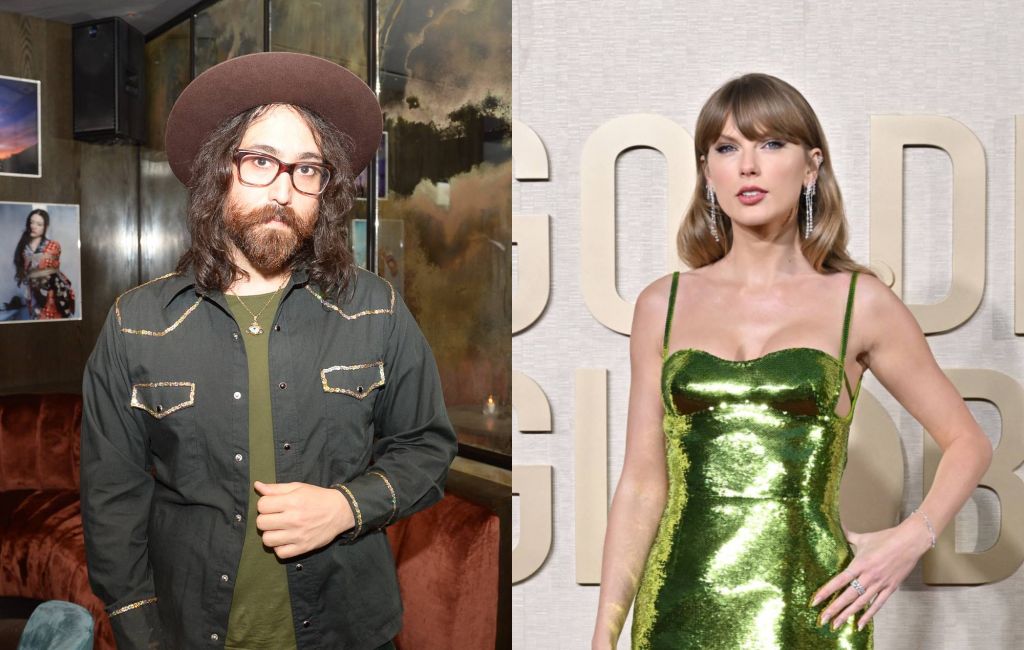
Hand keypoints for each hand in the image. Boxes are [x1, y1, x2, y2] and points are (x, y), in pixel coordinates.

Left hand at [254, 481, 354, 558]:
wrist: (340, 511)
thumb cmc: (317, 497)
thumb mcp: (298, 488)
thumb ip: (276, 488)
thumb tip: (257, 486)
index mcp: (292, 501)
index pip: (262, 505)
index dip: (265, 504)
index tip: (273, 505)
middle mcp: (293, 519)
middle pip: (261, 523)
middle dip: (265, 519)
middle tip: (275, 518)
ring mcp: (298, 535)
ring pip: (267, 540)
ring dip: (271, 534)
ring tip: (279, 530)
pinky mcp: (303, 548)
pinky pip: (280, 553)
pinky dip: (280, 547)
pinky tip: (285, 540)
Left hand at [810, 516, 933, 630]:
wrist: (909, 542)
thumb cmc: (885, 538)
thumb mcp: (863, 538)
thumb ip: (847, 536)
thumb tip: (836, 525)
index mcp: (860, 564)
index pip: (839, 581)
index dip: (826, 592)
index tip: (815, 601)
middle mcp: (868, 576)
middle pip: (848, 596)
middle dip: (834, 609)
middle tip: (822, 620)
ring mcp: (880, 584)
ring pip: (861, 603)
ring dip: (847, 615)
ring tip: (836, 625)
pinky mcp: (890, 588)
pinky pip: (877, 605)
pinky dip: (868, 616)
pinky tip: (859, 625)